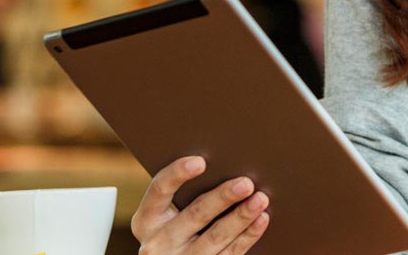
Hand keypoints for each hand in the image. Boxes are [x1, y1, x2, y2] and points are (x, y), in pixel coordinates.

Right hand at [132, 156, 269, 254]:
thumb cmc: (173, 230)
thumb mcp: (165, 217)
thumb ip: (183, 196)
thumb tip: (223, 164)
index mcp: (146, 220)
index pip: (159, 191)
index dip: (177, 174)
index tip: (200, 161)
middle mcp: (159, 242)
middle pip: (195, 214)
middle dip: (222, 198)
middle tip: (246, 183)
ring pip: (215, 236)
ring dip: (241, 216)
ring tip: (260, 199)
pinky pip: (229, 253)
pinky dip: (248, 235)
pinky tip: (261, 219)